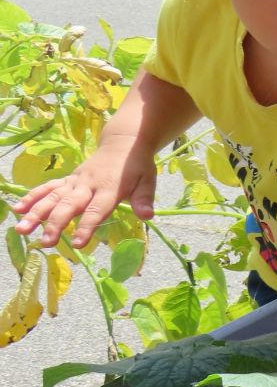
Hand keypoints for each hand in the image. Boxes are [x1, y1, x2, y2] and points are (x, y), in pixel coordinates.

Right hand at [11, 134, 156, 246]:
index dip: (87, 226)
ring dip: (36, 213)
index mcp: (110, 188)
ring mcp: (76, 181)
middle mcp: (88, 184)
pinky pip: (48, 187)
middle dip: (56, 224)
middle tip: (45, 242)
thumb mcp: (148, 181)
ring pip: (53, 197)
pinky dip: (33, 197)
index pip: (97, 210)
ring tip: (21, 229)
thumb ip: (144, 199)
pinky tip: (18, 210)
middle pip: (70, 205)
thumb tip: (147, 216)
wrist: (123, 143)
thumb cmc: (137, 167)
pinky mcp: (68, 179)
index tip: (77, 243)